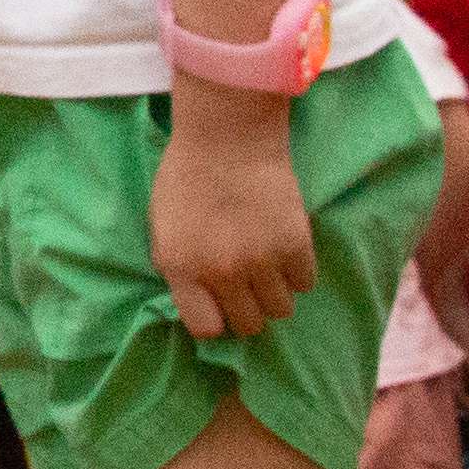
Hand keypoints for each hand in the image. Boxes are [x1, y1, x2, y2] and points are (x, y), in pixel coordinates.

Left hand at [148, 103, 316, 340]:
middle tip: (248, 288)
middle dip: (248, 310)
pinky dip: (297, 273)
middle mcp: (221, 272)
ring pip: (281, 309)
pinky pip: (305, 283)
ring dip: (274, 293)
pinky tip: (284, 252)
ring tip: (267, 269)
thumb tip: (201, 302)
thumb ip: (180, 269)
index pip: (207, 328)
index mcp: (181, 269)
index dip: (215, 319)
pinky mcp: (295, 246)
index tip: (220, 306)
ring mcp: (260, 261)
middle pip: (249, 324)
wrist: (226, 139)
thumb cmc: (186, 178)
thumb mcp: (163, 228)